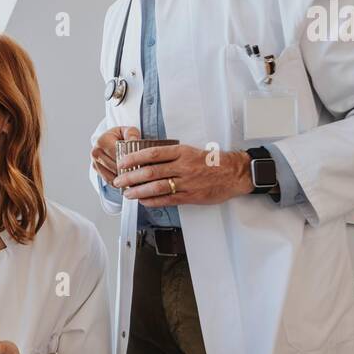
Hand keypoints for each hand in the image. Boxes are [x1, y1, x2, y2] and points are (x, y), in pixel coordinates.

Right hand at [91, 125, 140, 184]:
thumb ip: (132, 134)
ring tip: (137, 178)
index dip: (131, 160)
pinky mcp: (96, 171)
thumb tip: (134, 141)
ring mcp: (94, 163)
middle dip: (129, 170)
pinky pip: (110, 181)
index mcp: (102, 141)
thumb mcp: (128, 131)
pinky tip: (129, 181)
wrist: (109, 140)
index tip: (142, 163)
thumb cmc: (120, 136)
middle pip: (115, 167)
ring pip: (113, 176)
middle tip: (142, 174)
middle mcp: (95, 152)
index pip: (118, 155)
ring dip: (125, 179)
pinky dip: (120, 183)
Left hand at [113, 144, 252, 206]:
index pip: (153, 153)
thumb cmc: (211, 162)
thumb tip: (148, 160)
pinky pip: (167, 200)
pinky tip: (143, 201)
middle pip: (150, 171)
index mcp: (182, 152)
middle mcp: (183, 166)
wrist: (234, 173)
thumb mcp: (191, 151)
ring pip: (157, 187)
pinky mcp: (191, 196)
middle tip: (119, 180)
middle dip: (131, 177)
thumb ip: (172, 156)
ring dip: (139, 191)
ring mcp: (186, 183)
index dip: (134, 158)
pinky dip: (153, 201)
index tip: (122, 162)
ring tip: (128, 193)